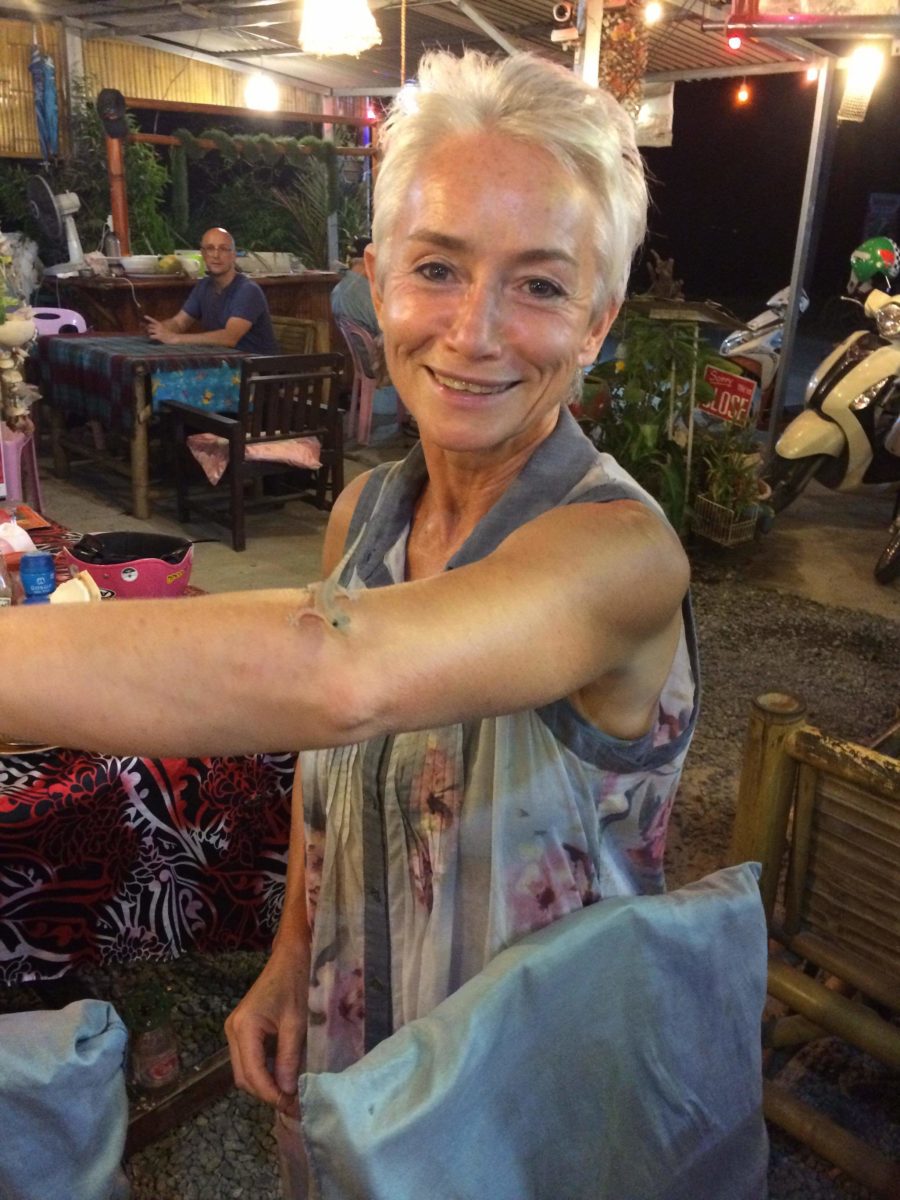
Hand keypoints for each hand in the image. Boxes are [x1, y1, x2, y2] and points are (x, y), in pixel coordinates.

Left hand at [145, 316, 176, 343]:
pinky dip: (151, 337)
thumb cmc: (171, 334)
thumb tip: (160, 326)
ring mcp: (158, 331)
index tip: (144, 316)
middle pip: (149, 326)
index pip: (153, 320)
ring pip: (149, 330)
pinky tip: (154, 337)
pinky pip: (151, 336)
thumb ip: (162, 326)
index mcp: (160, 324)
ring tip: (152, 334)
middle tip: (148, 329)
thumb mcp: (166, 327)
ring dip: (150, 332)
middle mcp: (158, 327)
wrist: (175, 337)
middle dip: (148, 328)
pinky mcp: (158, 336)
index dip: (148, 318)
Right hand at [225, 946, 308, 1113]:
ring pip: (244, 1070)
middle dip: (266, 1093)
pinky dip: (263, 1071)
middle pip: (243, 1077)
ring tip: (289, 1094)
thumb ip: (289, 1058)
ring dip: (264, 1085)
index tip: (291, 1107)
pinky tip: (282, 1076)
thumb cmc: (296, 983)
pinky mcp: (242, 1029)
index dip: (270, 1094)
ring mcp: (235, 1030)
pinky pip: (248, 1059)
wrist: (291, 956)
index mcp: (244, 1028)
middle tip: (292, 1105)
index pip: (252, 1074)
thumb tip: (287, 1092)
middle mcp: (232, 1031)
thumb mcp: (296, 1023)